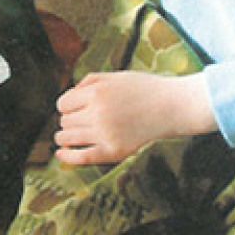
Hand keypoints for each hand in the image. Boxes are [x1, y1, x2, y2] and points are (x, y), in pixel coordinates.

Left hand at [53, 70, 216, 165]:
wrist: (173, 107)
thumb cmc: (146, 89)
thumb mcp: (117, 76)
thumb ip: (90, 81)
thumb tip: (68, 97)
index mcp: (97, 92)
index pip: (64, 104)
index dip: (68, 106)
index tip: (76, 108)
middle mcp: (97, 113)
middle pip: (65, 122)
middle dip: (69, 120)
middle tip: (80, 120)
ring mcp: (104, 134)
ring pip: (67, 139)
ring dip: (64, 137)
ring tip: (70, 136)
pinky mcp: (113, 152)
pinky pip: (80, 158)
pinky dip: (67, 157)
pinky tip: (62, 154)